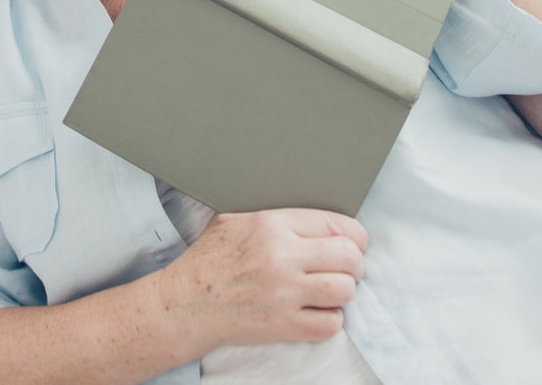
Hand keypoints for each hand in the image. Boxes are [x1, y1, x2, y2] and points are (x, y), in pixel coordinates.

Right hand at [157, 209, 366, 352]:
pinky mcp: (283, 326)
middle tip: (346, 267)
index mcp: (272, 224)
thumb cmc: (210, 258)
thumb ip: (275, 214)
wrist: (187, 302)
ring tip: (331, 289)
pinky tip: (317, 311)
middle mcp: (282, 257)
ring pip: (345, 290)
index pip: (337, 224)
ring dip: (344, 291)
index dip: (354, 235)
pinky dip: (331, 319)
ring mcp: (284, 293)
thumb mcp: (235, 218)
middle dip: (355, 263)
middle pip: (349, 257)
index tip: (354, 243)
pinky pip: (330, 324)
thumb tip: (311, 214)